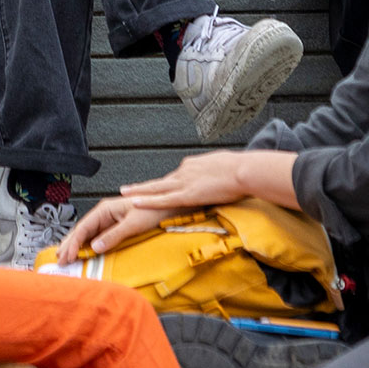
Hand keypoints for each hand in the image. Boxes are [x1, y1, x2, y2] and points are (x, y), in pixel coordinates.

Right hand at [55, 195, 170, 264]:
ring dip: (76, 246)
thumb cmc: (152, 210)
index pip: (83, 227)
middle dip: (69, 245)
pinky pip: (96, 237)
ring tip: (65, 257)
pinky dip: (87, 246)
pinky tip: (82, 253)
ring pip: (87, 235)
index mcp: (104, 209)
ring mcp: (108, 220)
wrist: (167, 205)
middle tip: (60, 260)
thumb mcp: (133, 224)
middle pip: (81, 231)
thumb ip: (113, 235)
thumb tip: (95, 247)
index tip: (68, 256)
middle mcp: (104, 214)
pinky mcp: (114, 227)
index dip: (73, 243)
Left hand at [121, 149, 252, 212]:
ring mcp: (184, 182)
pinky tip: (134, 203)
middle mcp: (185, 171)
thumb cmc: (241, 169)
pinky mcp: (186, 194)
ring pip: (156, 188)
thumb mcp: (225, 165)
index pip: (178, 176)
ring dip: (139, 191)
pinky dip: (147, 201)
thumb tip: (218, 174)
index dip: (169, 184)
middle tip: (128, 188)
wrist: (244, 171)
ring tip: (124, 193)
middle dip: (144, 186)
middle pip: (161, 181)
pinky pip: (162, 199)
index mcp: (194, 165)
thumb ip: (216, 171)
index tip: (161, 189)